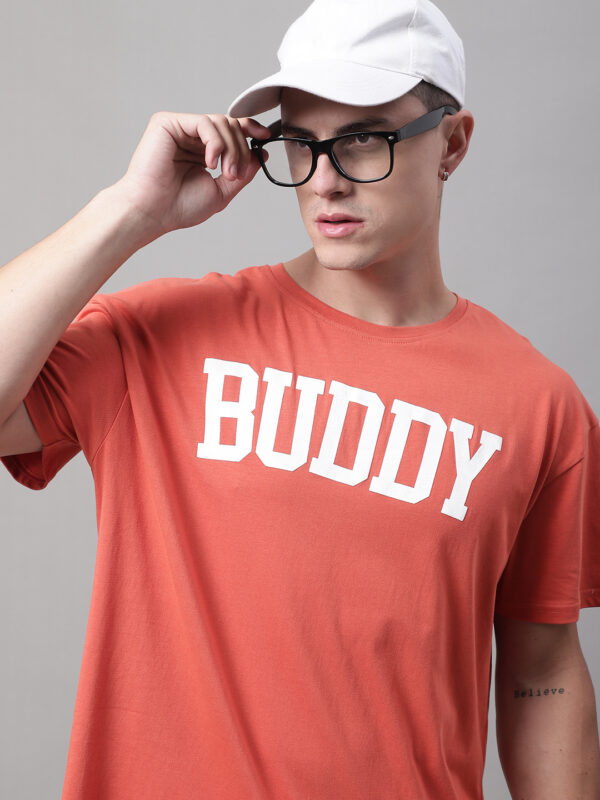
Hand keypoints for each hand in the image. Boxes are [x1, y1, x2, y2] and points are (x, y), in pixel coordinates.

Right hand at [114, 112, 271, 236]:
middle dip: (242, 149)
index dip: (250, 129)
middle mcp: (191, 137)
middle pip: (230, 125)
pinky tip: (210, 162)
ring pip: (221, 122)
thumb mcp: (222, 191)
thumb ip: (243, 173)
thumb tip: (261, 154)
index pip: (230, 130)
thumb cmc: (179, 206)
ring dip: (231, 148)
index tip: (265, 137)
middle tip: (236, 174)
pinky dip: (215, 142)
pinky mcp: (167, 123)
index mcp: (202, 151)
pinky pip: (204, 122)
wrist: (154, 211)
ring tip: (225, 172)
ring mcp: (179, 128)